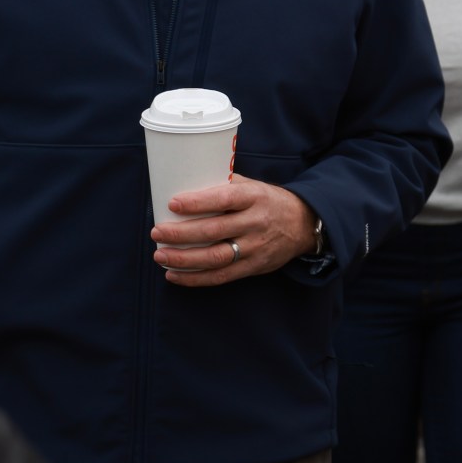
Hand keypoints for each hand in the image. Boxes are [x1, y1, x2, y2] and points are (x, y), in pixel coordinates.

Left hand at [150, 174, 316, 286]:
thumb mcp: (254, 187)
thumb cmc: (270, 201)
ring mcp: (255, 247)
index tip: (173, 203)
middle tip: (157, 232)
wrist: (304, 224)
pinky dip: (195, 278)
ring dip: (184, 259)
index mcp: (255, 197)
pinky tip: (174, 275)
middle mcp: (256, 223)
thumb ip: (226, 186)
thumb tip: (188, 184)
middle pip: (214, 231)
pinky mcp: (253, 267)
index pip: (224, 199)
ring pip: (215, 257)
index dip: (197, 202)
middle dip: (181, 233)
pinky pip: (221, 276)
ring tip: (160, 255)